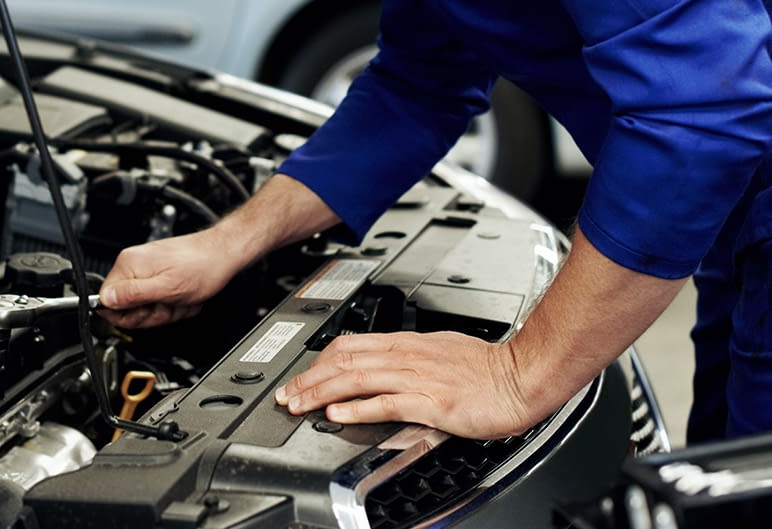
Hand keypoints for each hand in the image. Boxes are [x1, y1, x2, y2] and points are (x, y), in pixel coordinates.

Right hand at [99, 230, 241, 327]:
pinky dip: (171, 303)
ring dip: (164, 309)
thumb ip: (133, 295)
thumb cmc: (201, 267)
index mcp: (129, 265)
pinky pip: (155, 299)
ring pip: (144, 306)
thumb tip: (105, 300)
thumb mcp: (166, 288)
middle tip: (167, 304)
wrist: (222, 255)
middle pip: (126, 306)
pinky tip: (181, 297)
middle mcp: (133, 264)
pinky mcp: (157, 274)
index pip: (107, 300)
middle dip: (150, 313)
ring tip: (178, 299)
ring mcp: (145, 269)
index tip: (146, 311)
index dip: (127, 314)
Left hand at [274, 331, 545, 438]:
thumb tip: (382, 365)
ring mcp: (418, 377)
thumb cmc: (487, 369)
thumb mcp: (439, 352)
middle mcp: (407, 356)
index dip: (318, 361)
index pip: (350, 346)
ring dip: (322, 393)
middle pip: (344, 361)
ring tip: (300, 405)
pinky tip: (338, 416)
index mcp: (408, 345)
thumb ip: (409, 358)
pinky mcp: (432, 400)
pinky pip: (387, 402)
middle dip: (309, 379)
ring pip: (357, 379)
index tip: (301, 377)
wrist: (522, 376)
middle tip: (286, 395)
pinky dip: (358, 408)